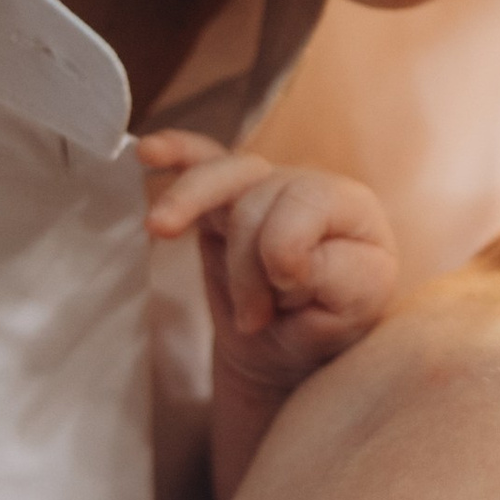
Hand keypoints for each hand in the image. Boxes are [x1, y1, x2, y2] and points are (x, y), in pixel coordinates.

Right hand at [140, 133, 397, 390]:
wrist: (293, 346)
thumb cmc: (329, 325)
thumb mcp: (349, 313)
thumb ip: (334, 278)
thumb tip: (286, 258)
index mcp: (352, 209)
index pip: (306, 202)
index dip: (284, 251)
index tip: (284, 301)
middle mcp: (309, 186)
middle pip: (258, 194)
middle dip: (245, 263)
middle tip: (254, 318)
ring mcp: (265, 187)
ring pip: (223, 172)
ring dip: (187, 201)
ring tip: (159, 229)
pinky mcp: (225, 198)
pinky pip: (200, 160)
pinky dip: (174, 153)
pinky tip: (146, 153)